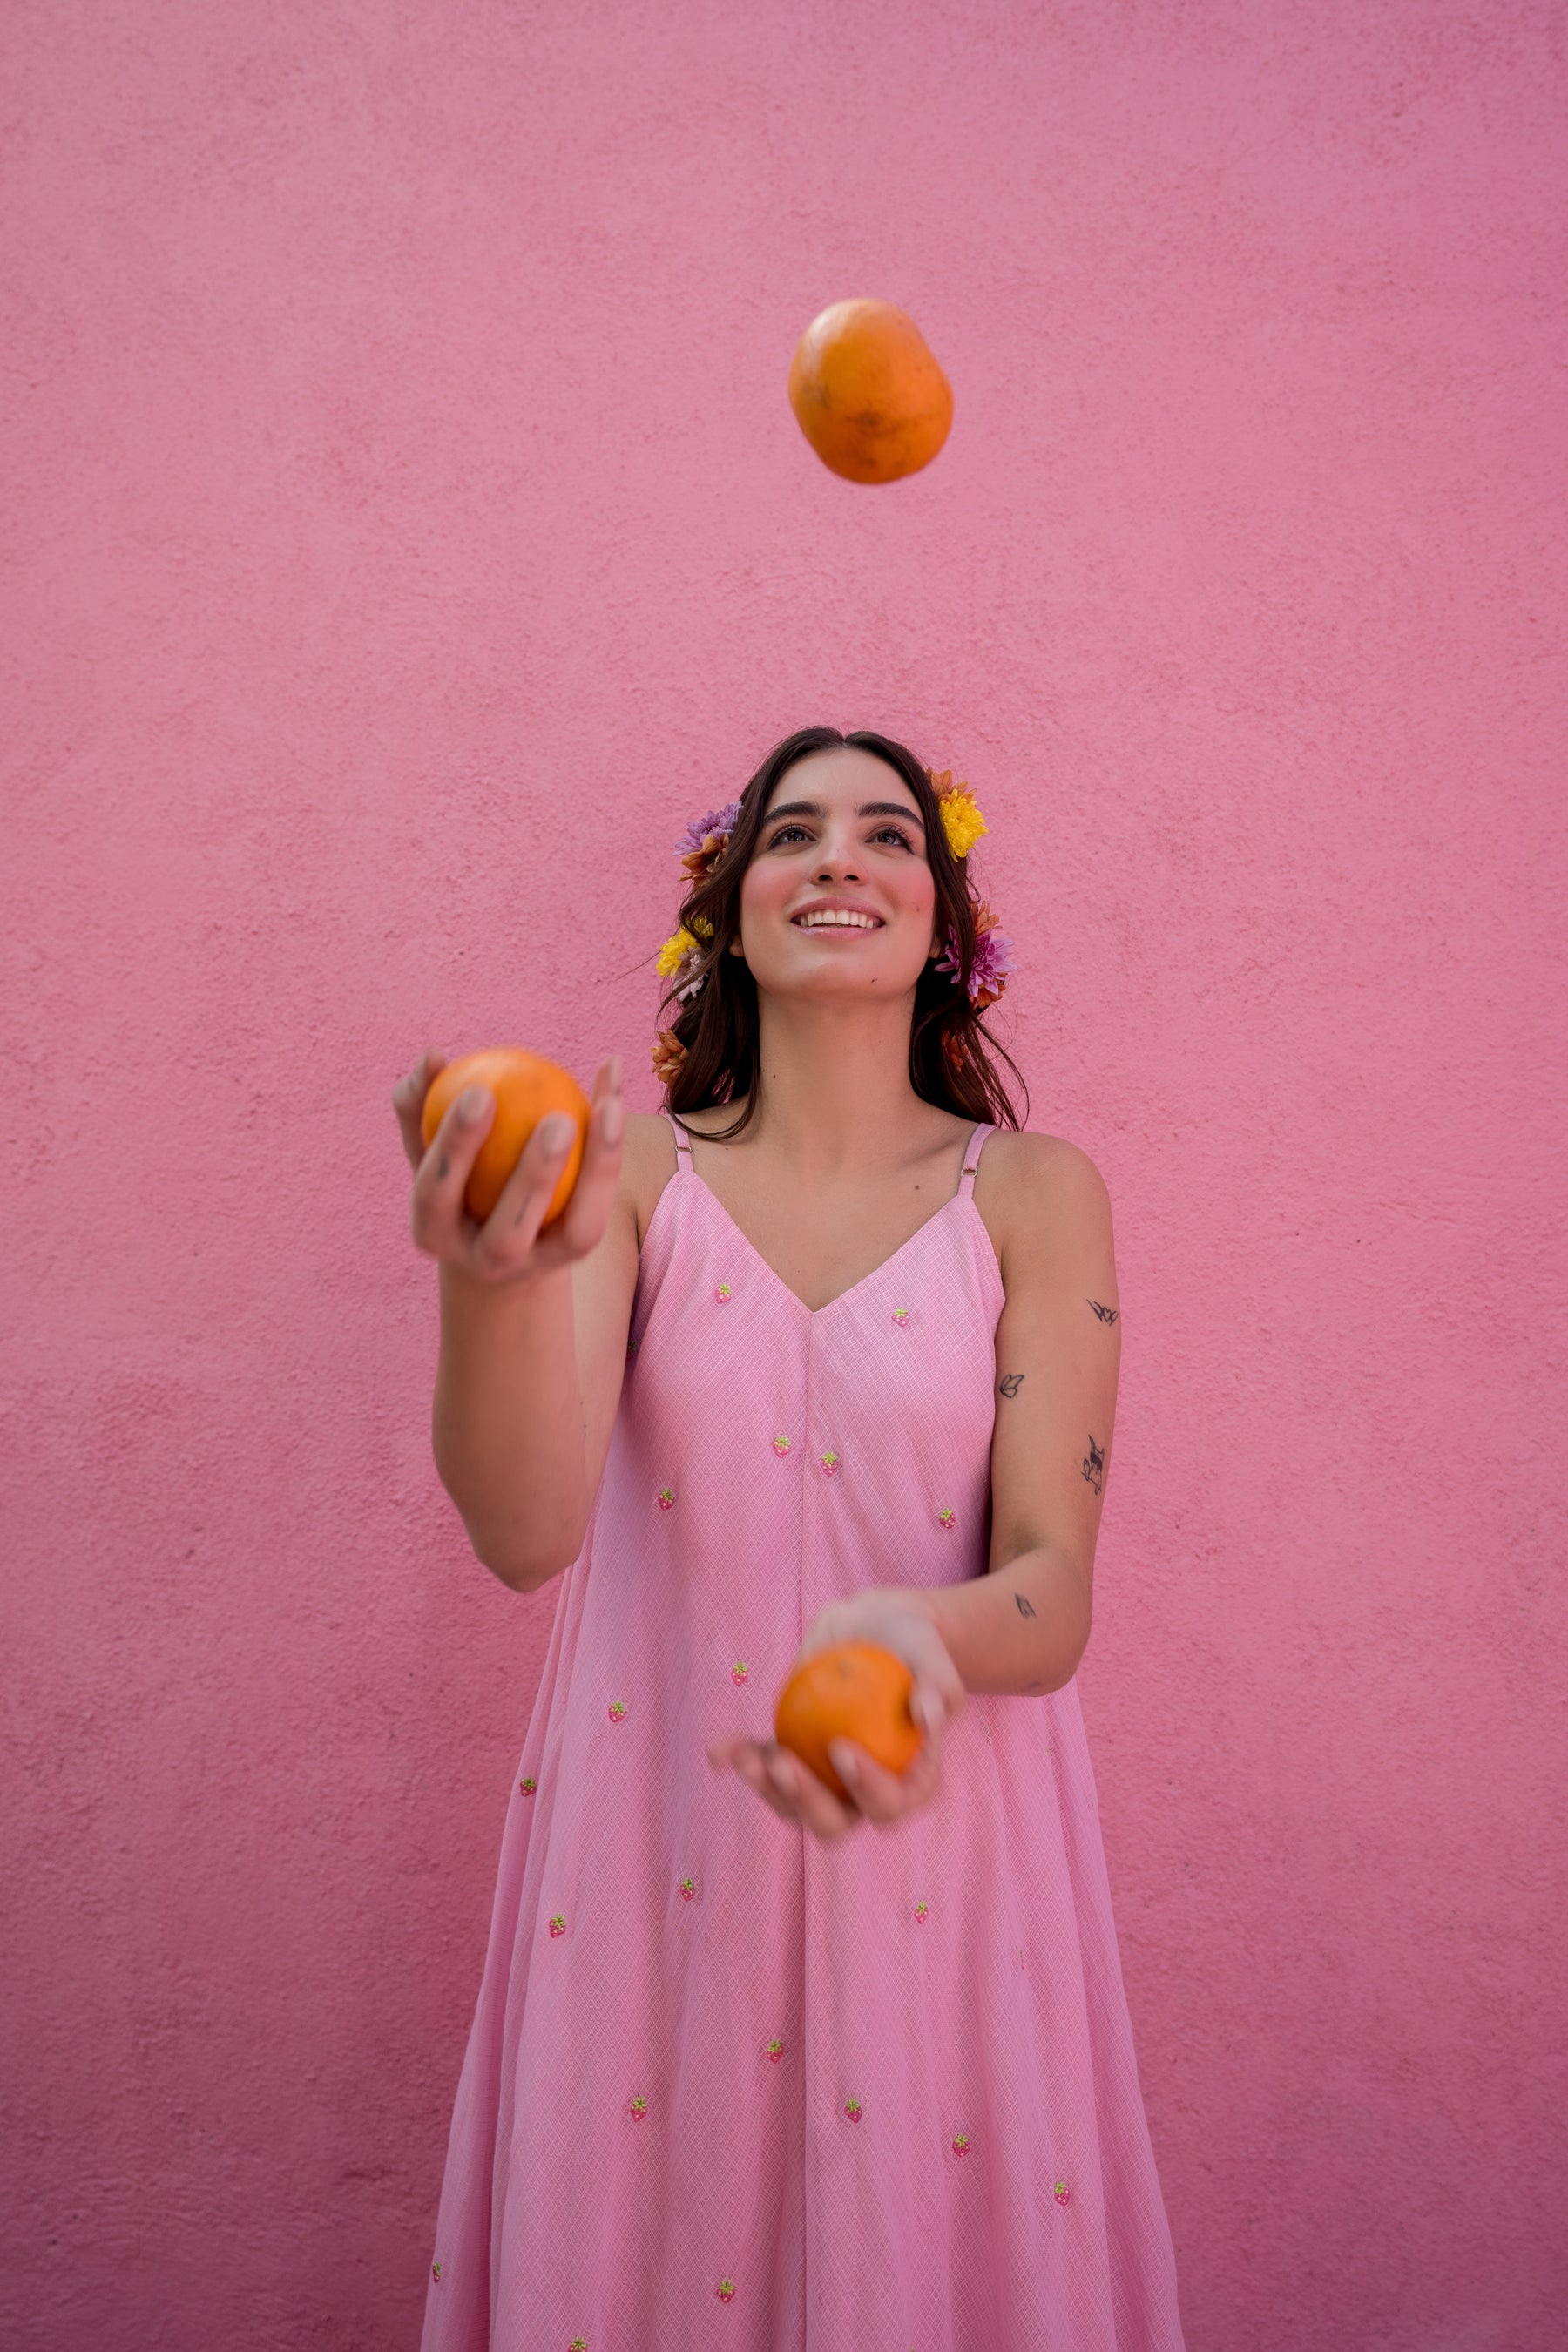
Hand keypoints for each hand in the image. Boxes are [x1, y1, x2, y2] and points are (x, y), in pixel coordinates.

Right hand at [391, 1048, 624, 1283]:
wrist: (492, 1242)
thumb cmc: (454, 1178)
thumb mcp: (428, 1148)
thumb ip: (420, 1106)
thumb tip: (431, 1056)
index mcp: (433, 1232)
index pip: (437, 1192)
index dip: (456, 1146)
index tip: (479, 1091)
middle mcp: (485, 1261)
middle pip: (509, 1230)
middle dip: (534, 1177)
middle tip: (556, 1117)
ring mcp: (536, 1265)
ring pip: (574, 1230)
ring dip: (595, 1170)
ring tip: (608, 1109)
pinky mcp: (576, 1256)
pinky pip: (601, 1206)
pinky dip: (613, 1153)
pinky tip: (613, 1098)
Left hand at [709, 1590, 966, 1842]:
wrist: (878, 1629)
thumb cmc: (916, 1647)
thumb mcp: (935, 1661)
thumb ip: (939, 1690)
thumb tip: (926, 1718)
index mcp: (908, 1785)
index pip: (889, 1805)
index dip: (866, 1790)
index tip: (841, 1748)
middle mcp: (863, 1795)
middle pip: (834, 1823)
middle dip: (804, 1802)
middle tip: (783, 1763)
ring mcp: (824, 1781)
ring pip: (790, 1804)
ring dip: (763, 1786)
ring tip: (743, 1757)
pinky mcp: (793, 1758)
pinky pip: (764, 1766)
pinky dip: (740, 1759)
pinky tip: (718, 1750)